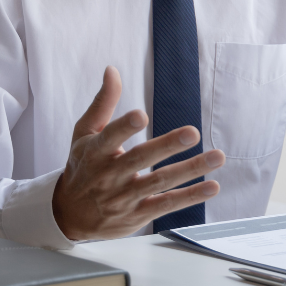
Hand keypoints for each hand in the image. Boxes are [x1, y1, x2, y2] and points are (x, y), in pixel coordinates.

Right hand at [52, 66, 225, 240]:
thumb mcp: (84, 134)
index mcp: (95, 152)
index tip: (141, 115)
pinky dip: (190, 196)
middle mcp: (110, 175)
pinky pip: (167, 204)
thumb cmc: (82, 166)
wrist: (69, 216)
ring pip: (160, 182)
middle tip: (192, 133)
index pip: (109, 137)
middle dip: (167, 146)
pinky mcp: (138, 214)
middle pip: (140, 159)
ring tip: (217, 157)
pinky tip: (212, 186)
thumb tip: (112, 70)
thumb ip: (103, 103)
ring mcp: (125, 197)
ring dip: (191, 169)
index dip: (124, 127)